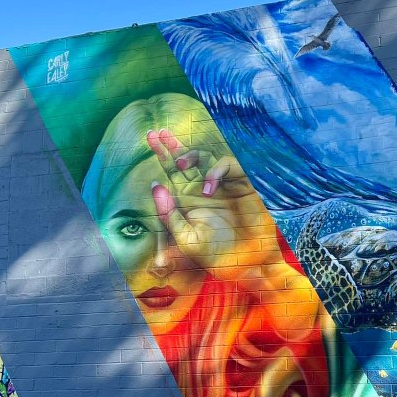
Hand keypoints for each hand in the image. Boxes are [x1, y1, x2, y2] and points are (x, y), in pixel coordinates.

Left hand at [146, 129, 282, 284]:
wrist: (246, 262)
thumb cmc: (216, 254)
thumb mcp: (185, 238)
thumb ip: (168, 215)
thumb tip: (156, 185)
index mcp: (188, 199)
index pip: (172, 171)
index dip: (162, 153)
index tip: (150, 136)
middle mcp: (204, 187)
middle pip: (186, 159)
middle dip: (171, 145)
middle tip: (156, 133)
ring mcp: (224, 184)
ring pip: (205, 157)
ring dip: (190, 155)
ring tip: (180, 165)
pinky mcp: (241, 184)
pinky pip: (227, 165)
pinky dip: (215, 172)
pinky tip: (208, 189)